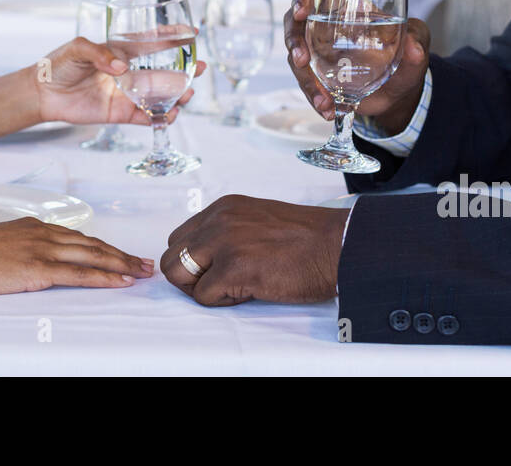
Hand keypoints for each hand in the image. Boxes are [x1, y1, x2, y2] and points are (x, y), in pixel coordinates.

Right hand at [0, 217, 153, 294]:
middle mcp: (44, 233)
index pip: (79, 237)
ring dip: (122, 265)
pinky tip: (120, 282)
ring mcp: (42, 250)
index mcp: (35, 226)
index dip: (105, 247)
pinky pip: (79, 273)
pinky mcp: (36, 268)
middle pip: (93, 245)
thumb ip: (19, 246)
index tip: (123, 254)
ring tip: (141, 273)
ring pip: (93, 256)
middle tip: (145, 263)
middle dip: (122, 255)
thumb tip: (28, 256)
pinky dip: (104, 277)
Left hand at [32, 36, 204, 125]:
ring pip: (159, 95)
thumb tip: (121, 68)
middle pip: (163, 71)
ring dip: (176, 95)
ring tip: (187, 94)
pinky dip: (159, 117)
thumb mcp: (77, 49)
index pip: (152, 42)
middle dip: (185, 70)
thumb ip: (99, 54)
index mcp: (121, 51)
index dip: (173, 36)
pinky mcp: (119, 113)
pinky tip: (169, 115)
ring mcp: (126, 93)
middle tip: (201, 68)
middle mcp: (128, 72)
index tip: (193, 32)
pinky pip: (144, 116)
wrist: (42, 92)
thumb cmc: (58, 64)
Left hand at [160, 195, 348, 305]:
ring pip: (178, 275)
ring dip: (201, 289)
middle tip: (219, 285)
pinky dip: (221, 302)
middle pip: (172, 255)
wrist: (338, 245)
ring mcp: (224, 243)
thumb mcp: (258, 220)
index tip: (216, 270)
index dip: (193, 261)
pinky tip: (248, 293)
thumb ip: (229, 231)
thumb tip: (205, 259)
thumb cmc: (307, 240)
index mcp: (224, 207)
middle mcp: (218, 220)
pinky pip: (203, 296)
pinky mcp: (234, 268)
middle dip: (189, 277)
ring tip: (233, 288)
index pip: (180, 237)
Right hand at [283, 0, 430, 132]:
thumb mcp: (418, 42)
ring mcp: (318, 53)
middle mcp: (326, 27)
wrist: (400, 92)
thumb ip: (418, 40)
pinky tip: (328, 109)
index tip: (301, 11)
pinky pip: (306, 84)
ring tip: (324, 100)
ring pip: (296, 60)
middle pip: (295, 25)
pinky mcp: (318, 77)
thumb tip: (413, 46)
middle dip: (294, 42)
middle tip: (302, 61)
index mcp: (347, 7)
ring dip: (305, 80)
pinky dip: (314, 98)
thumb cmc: (406, 55)